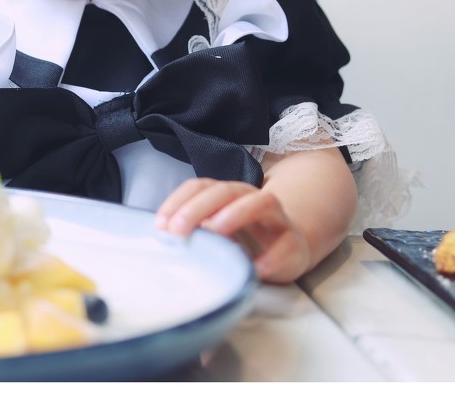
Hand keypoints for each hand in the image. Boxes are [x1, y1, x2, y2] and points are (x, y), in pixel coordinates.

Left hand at [154, 177, 311, 282]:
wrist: (289, 247)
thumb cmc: (245, 237)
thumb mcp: (217, 231)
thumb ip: (197, 230)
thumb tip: (165, 237)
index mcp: (228, 194)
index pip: (200, 186)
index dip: (179, 201)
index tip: (160, 224)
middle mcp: (251, 197)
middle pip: (226, 191)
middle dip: (199, 207)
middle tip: (178, 230)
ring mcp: (276, 218)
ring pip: (260, 202)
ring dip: (236, 213)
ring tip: (216, 231)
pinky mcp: (295, 243)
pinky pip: (286, 245)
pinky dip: (271, 256)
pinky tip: (255, 268)